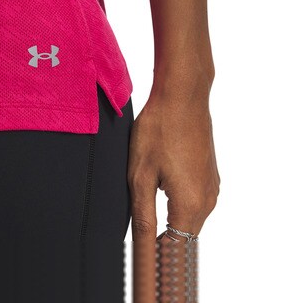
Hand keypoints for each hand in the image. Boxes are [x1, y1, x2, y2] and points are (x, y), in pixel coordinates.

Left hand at [128, 73, 220, 242]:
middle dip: (161, 236)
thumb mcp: (140, 174)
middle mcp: (207, 200)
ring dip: (169, 216)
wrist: (182, 95)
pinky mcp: (210, 173)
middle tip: (138, 222)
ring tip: (147, 198)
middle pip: (182, 234)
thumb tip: (144, 245)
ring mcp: (211, 186)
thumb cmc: (159, 128)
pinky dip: (178, 200)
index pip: (174, 248)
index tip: (141, 254)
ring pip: (188, 216)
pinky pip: (193, 199)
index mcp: (190, 205)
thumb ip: (143, 214)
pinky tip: (161, 181)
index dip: (155, 254)